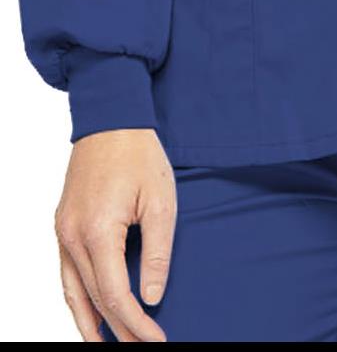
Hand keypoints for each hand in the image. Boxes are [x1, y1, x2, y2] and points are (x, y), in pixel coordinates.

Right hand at [54, 127, 174, 341]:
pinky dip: (76, 298)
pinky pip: (65, 272)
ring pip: (71, 291)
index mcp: (98, 231)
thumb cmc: (139, 155)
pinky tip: (88, 313)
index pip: (115, 295)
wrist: (111, 118)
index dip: (135, 324)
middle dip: (116, 330)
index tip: (156, 340)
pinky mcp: (62, 224)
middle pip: (93, 298)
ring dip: (89, 323)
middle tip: (140, 348)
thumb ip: (158, 252)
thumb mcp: (161, 201)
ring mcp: (63, 231)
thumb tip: (151, 296)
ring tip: (106, 347)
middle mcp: (73, 236)